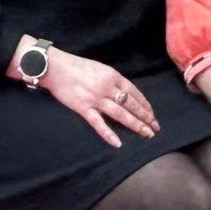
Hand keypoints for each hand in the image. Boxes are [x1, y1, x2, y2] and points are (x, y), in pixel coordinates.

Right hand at [33, 49, 159, 149]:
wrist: (55, 66)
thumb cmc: (77, 66)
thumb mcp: (100, 68)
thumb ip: (113, 80)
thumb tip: (125, 93)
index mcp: (112, 76)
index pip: (134, 93)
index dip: (145, 105)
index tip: (152, 115)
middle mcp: (107, 87)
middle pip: (131, 104)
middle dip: (145, 117)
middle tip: (155, 128)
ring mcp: (95, 98)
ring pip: (120, 114)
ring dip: (135, 125)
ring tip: (146, 134)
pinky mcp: (83, 107)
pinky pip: (98, 123)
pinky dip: (108, 133)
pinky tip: (117, 143)